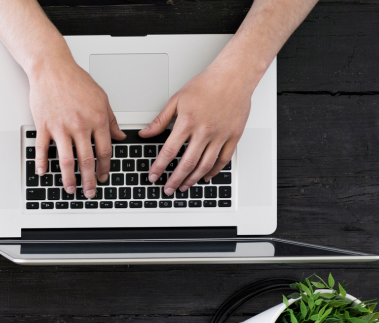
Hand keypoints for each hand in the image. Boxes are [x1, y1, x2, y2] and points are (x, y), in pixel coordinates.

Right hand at [29, 59, 124, 198]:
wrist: (52, 69)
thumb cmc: (76, 80)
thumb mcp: (102, 98)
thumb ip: (111, 120)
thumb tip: (120, 136)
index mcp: (97, 119)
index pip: (104, 150)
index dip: (105, 167)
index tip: (103, 176)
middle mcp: (80, 125)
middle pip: (86, 160)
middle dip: (89, 179)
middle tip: (89, 191)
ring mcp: (60, 127)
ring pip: (66, 159)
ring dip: (69, 178)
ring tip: (70, 188)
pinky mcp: (44, 125)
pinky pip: (42, 149)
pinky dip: (42, 162)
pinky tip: (43, 172)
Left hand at [141, 67, 252, 193]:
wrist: (233, 76)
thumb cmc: (206, 85)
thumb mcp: (176, 100)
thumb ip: (160, 120)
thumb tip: (145, 134)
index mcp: (187, 122)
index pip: (169, 151)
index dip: (159, 167)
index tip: (153, 176)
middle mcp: (205, 131)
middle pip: (187, 163)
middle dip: (175, 179)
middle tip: (168, 188)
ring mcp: (221, 135)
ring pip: (206, 164)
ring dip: (193, 179)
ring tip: (184, 186)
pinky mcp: (234, 136)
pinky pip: (224, 159)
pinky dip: (214, 171)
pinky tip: (205, 176)